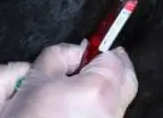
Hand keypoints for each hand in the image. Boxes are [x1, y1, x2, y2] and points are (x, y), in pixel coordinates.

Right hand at [0, 43, 137, 117]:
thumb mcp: (36, 78)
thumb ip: (60, 54)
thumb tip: (76, 50)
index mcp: (99, 88)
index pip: (114, 57)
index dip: (99, 51)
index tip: (89, 51)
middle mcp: (113, 109)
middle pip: (126, 79)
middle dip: (112, 67)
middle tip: (91, 66)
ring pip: (119, 99)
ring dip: (107, 89)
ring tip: (79, 91)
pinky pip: (109, 114)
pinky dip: (99, 107)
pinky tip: (77, 109)